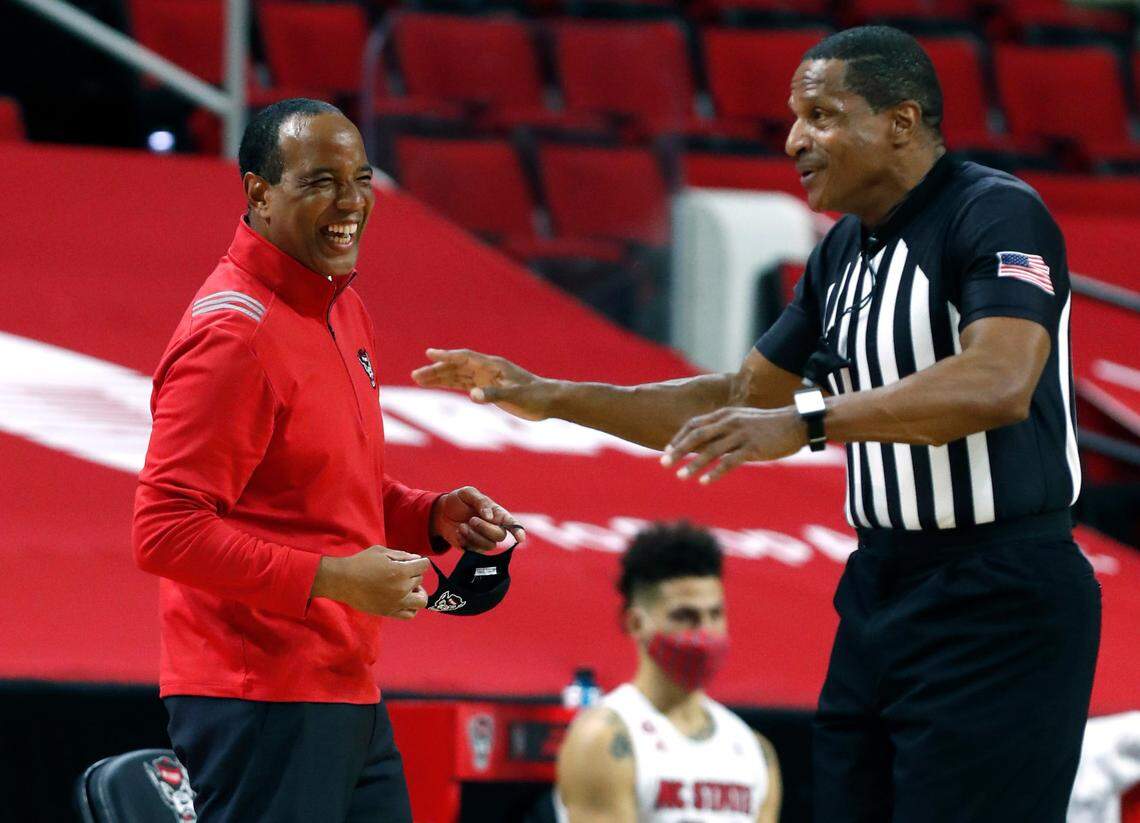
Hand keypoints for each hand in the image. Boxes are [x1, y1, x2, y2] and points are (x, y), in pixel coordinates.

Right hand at [311, 546, 429, 616]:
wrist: (343, 581)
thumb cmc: (361, 563)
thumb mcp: (382, 552)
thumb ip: (402, 555)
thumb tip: (417, 560)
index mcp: (401, 571)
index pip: (424, 566)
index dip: (420, 562)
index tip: (414, 562)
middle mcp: (402, 588)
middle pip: (420, 580)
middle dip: (414, 574)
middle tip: (403, 573)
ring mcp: (397, 602)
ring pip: (421, 600)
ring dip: (418, 592)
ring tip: (409, 589)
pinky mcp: (390, 612)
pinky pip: (410, 614)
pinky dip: (412, 607)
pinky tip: (405, 600)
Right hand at [412, 348, 551, 420]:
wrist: (549, 401)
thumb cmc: (535, 396)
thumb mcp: (515, 396)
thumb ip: (493, 395)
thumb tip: (472, 395)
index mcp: (493, 366)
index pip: (465, 357)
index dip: (446, 356)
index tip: (429, 354)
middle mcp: (487, 370)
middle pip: (456, 367)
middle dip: (436, 370)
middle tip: (415, 375)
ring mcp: (487, 379)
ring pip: (457, 375)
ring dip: (439, 377)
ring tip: (418, 380)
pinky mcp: (488, 389)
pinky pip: (464, 384)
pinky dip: (450, 384)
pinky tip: (438, 385)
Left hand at [431, 486, 525, 553]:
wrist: (442, 513)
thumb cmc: (458, 501)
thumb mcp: (468, 493)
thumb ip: (481, 502)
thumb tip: (490, 516)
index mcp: (497, 513)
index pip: (512, 524)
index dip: (518, 531)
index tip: (520, 539)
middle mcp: (494, 527)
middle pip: (500, 535)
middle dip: (485, 528)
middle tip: (472, 520)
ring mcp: (484, 539)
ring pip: (488, 545)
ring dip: (474, 535)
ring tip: (462, 526)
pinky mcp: (473, 548)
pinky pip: (474, 550)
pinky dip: (465, 541)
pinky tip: (458, 531)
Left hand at [661, 407, 806, 483]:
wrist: (796, 424)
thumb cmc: (768, 425)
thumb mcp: (742, 421)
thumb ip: (724, 429)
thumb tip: (706, 443)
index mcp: (725, 414)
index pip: (694, 424)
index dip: (679, 437)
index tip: (667, 449)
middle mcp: (730, 422)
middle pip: (697, 435)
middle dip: (678, 450)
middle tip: (663, 463)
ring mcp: (741, 434)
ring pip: (711, 450)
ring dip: (693, 464)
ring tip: (681, 476)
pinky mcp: (753, 448)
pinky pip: (729, 462)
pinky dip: (715, 472)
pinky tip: (704, 482)